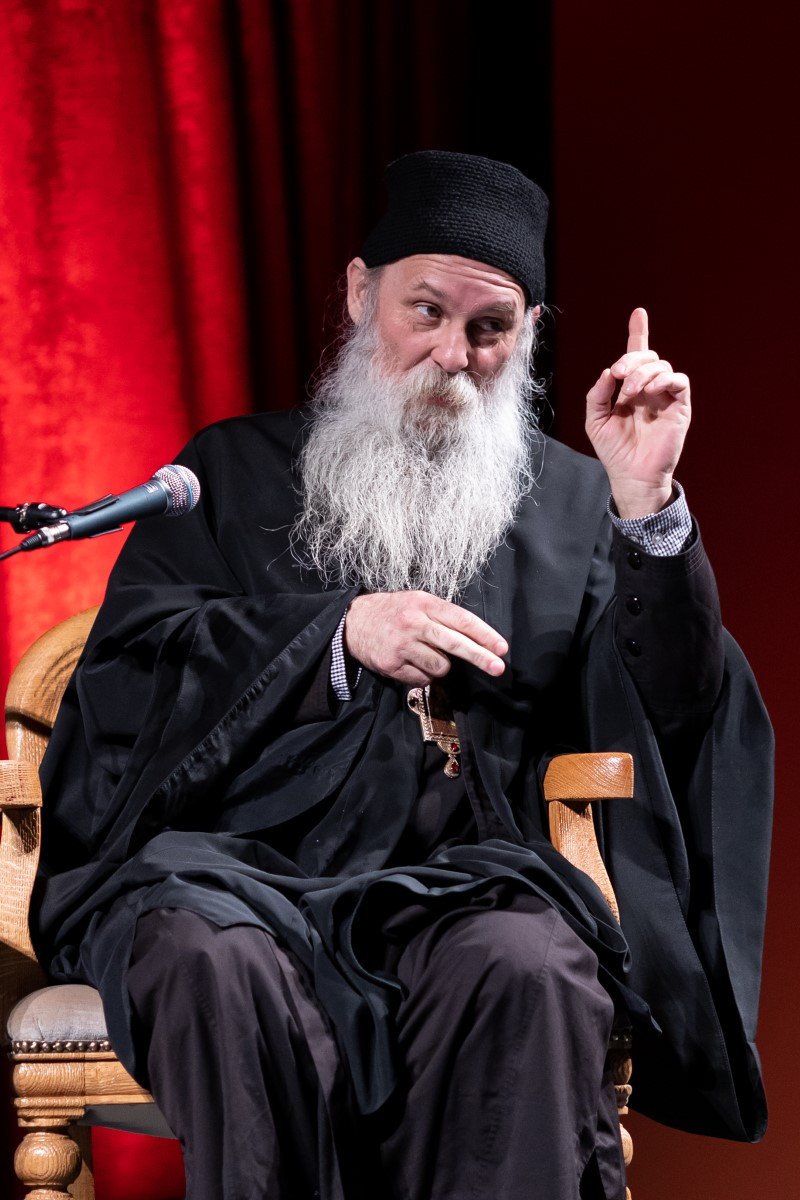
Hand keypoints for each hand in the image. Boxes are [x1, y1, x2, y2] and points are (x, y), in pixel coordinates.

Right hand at [344, 591, 507, 685]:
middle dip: (480, 657)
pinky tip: (411, 663)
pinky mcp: (391, 664)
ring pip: (440, 667)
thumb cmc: (393, 612)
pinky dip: (422, 675)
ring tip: (426, 655)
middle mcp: (414, 623)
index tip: (501, 648)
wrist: (352, 622)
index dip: (484, 635)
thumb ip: (443, 616)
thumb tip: (476, 639)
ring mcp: (402, 645)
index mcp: (424, 603)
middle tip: (498, 668)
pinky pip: (422, 679)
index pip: (461, 620)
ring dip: (440, 666)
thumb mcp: (417, 602)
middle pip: (455, 643)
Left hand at [585, 308, 690, 517]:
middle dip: (631, 359)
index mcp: (630, 388)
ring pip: (661, 365)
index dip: (638, 333)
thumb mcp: (595, 420)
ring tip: (630, 394)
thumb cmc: (614, 451)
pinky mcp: (680, 407)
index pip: (636, 355)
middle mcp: (650, 389)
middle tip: (619, 375)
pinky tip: (650, 391)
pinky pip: (679, 380)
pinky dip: (664, 379)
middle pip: (647, 356)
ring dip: (642, 373)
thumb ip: (597, 394)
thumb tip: (609, 372)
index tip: (638, 313)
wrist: (631, 475)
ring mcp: (666, 397)